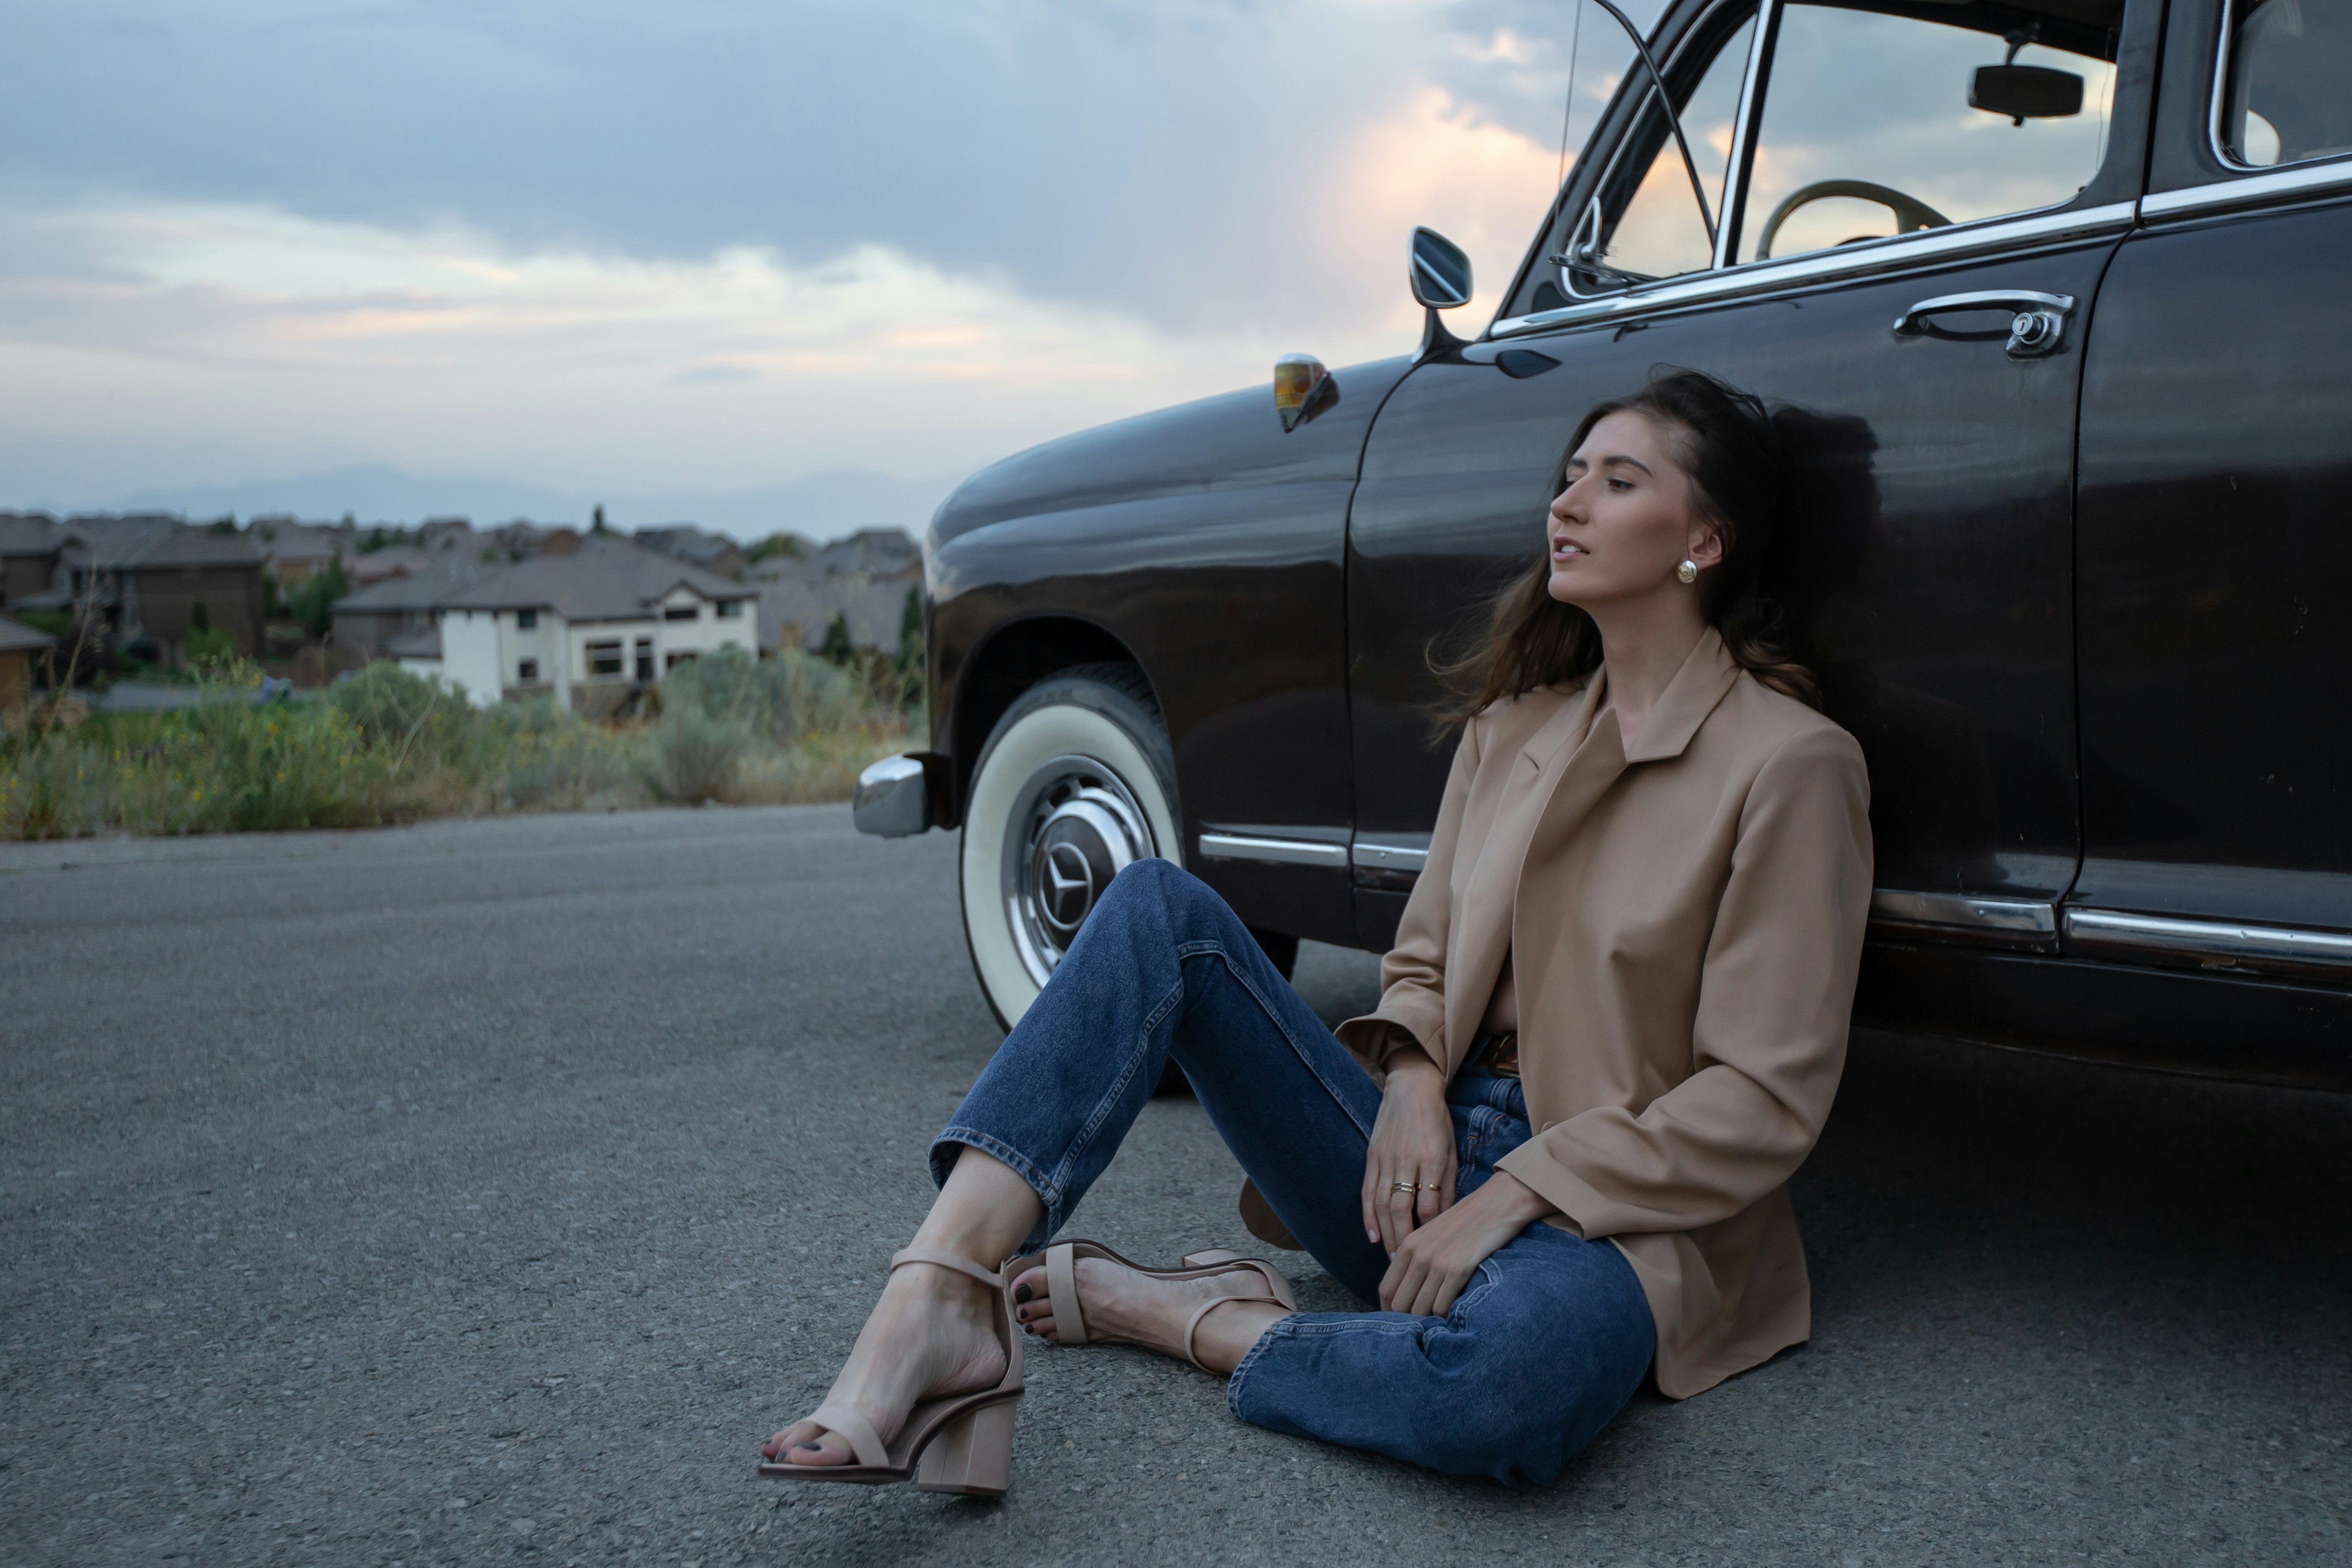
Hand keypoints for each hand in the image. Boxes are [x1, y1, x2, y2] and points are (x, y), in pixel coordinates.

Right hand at [1360, 1050, 1454, 1254]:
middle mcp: (1407, 1158)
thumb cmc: (1437, 1121)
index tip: (1433, 1249)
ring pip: (1383, 1203)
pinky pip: (1368, 1191)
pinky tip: (1373, 1236)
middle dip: (1404, 1240)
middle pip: (1402, 1208)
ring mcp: (1386, 1157)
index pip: (1429, 1202)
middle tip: (1407, 1265)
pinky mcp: (1372, 1155)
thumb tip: (1445, 1220)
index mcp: (1433, 1157)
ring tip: (1392, 1258)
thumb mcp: (1451, 1151)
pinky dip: (1369, 1215)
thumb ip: (1448, 1185)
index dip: (1430, 1229)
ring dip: (1387, 1234)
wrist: (1411, 1088)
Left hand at [1379, 1168, 1555, 1316]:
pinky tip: (1452, 1315)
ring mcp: (1437, 1262)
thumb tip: (1406, 1292)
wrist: (1496, 1204)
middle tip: (1420, 1329)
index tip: (1399, 1323)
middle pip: (1398, 1304)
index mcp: (1408, 1245)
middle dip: (1406, 1321)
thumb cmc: (1466, 1222)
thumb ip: (1416, 1259)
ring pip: (1419, 1309)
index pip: (1386, 1289)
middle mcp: (1417, 1254)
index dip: (1388, 1312)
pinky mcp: (1457, 1269)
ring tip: (1436, 1326)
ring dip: (1427, 1322)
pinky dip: (1444, 1316)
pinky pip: (1441, 1306)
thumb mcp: (1431, 1235)